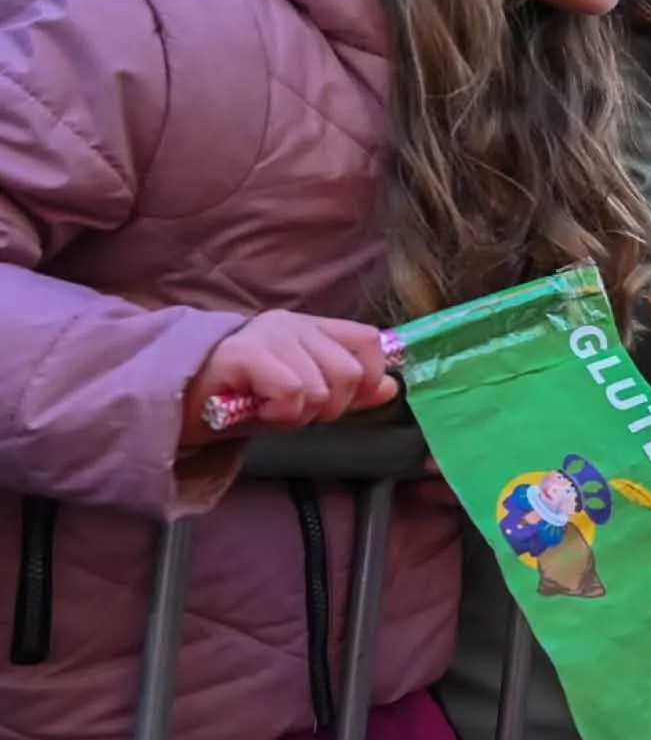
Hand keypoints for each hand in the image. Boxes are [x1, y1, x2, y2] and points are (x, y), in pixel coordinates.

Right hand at [181, 312, 394, 442]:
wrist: (170, 405)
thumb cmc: (234, 401)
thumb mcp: (300, 398)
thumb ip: (346, 391)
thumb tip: (391, 389)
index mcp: (310, 328)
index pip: (368, 341)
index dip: (369, 378)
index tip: (340, 404)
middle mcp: (292, 325)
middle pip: (351, 372)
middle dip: (331, 408)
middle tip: (295, 414)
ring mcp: (267, 335)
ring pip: (323, 387)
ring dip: (300, 415)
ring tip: (270, 411)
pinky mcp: (244, 353)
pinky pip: (293, 392)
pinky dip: (281, 414)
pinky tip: (257, 411)